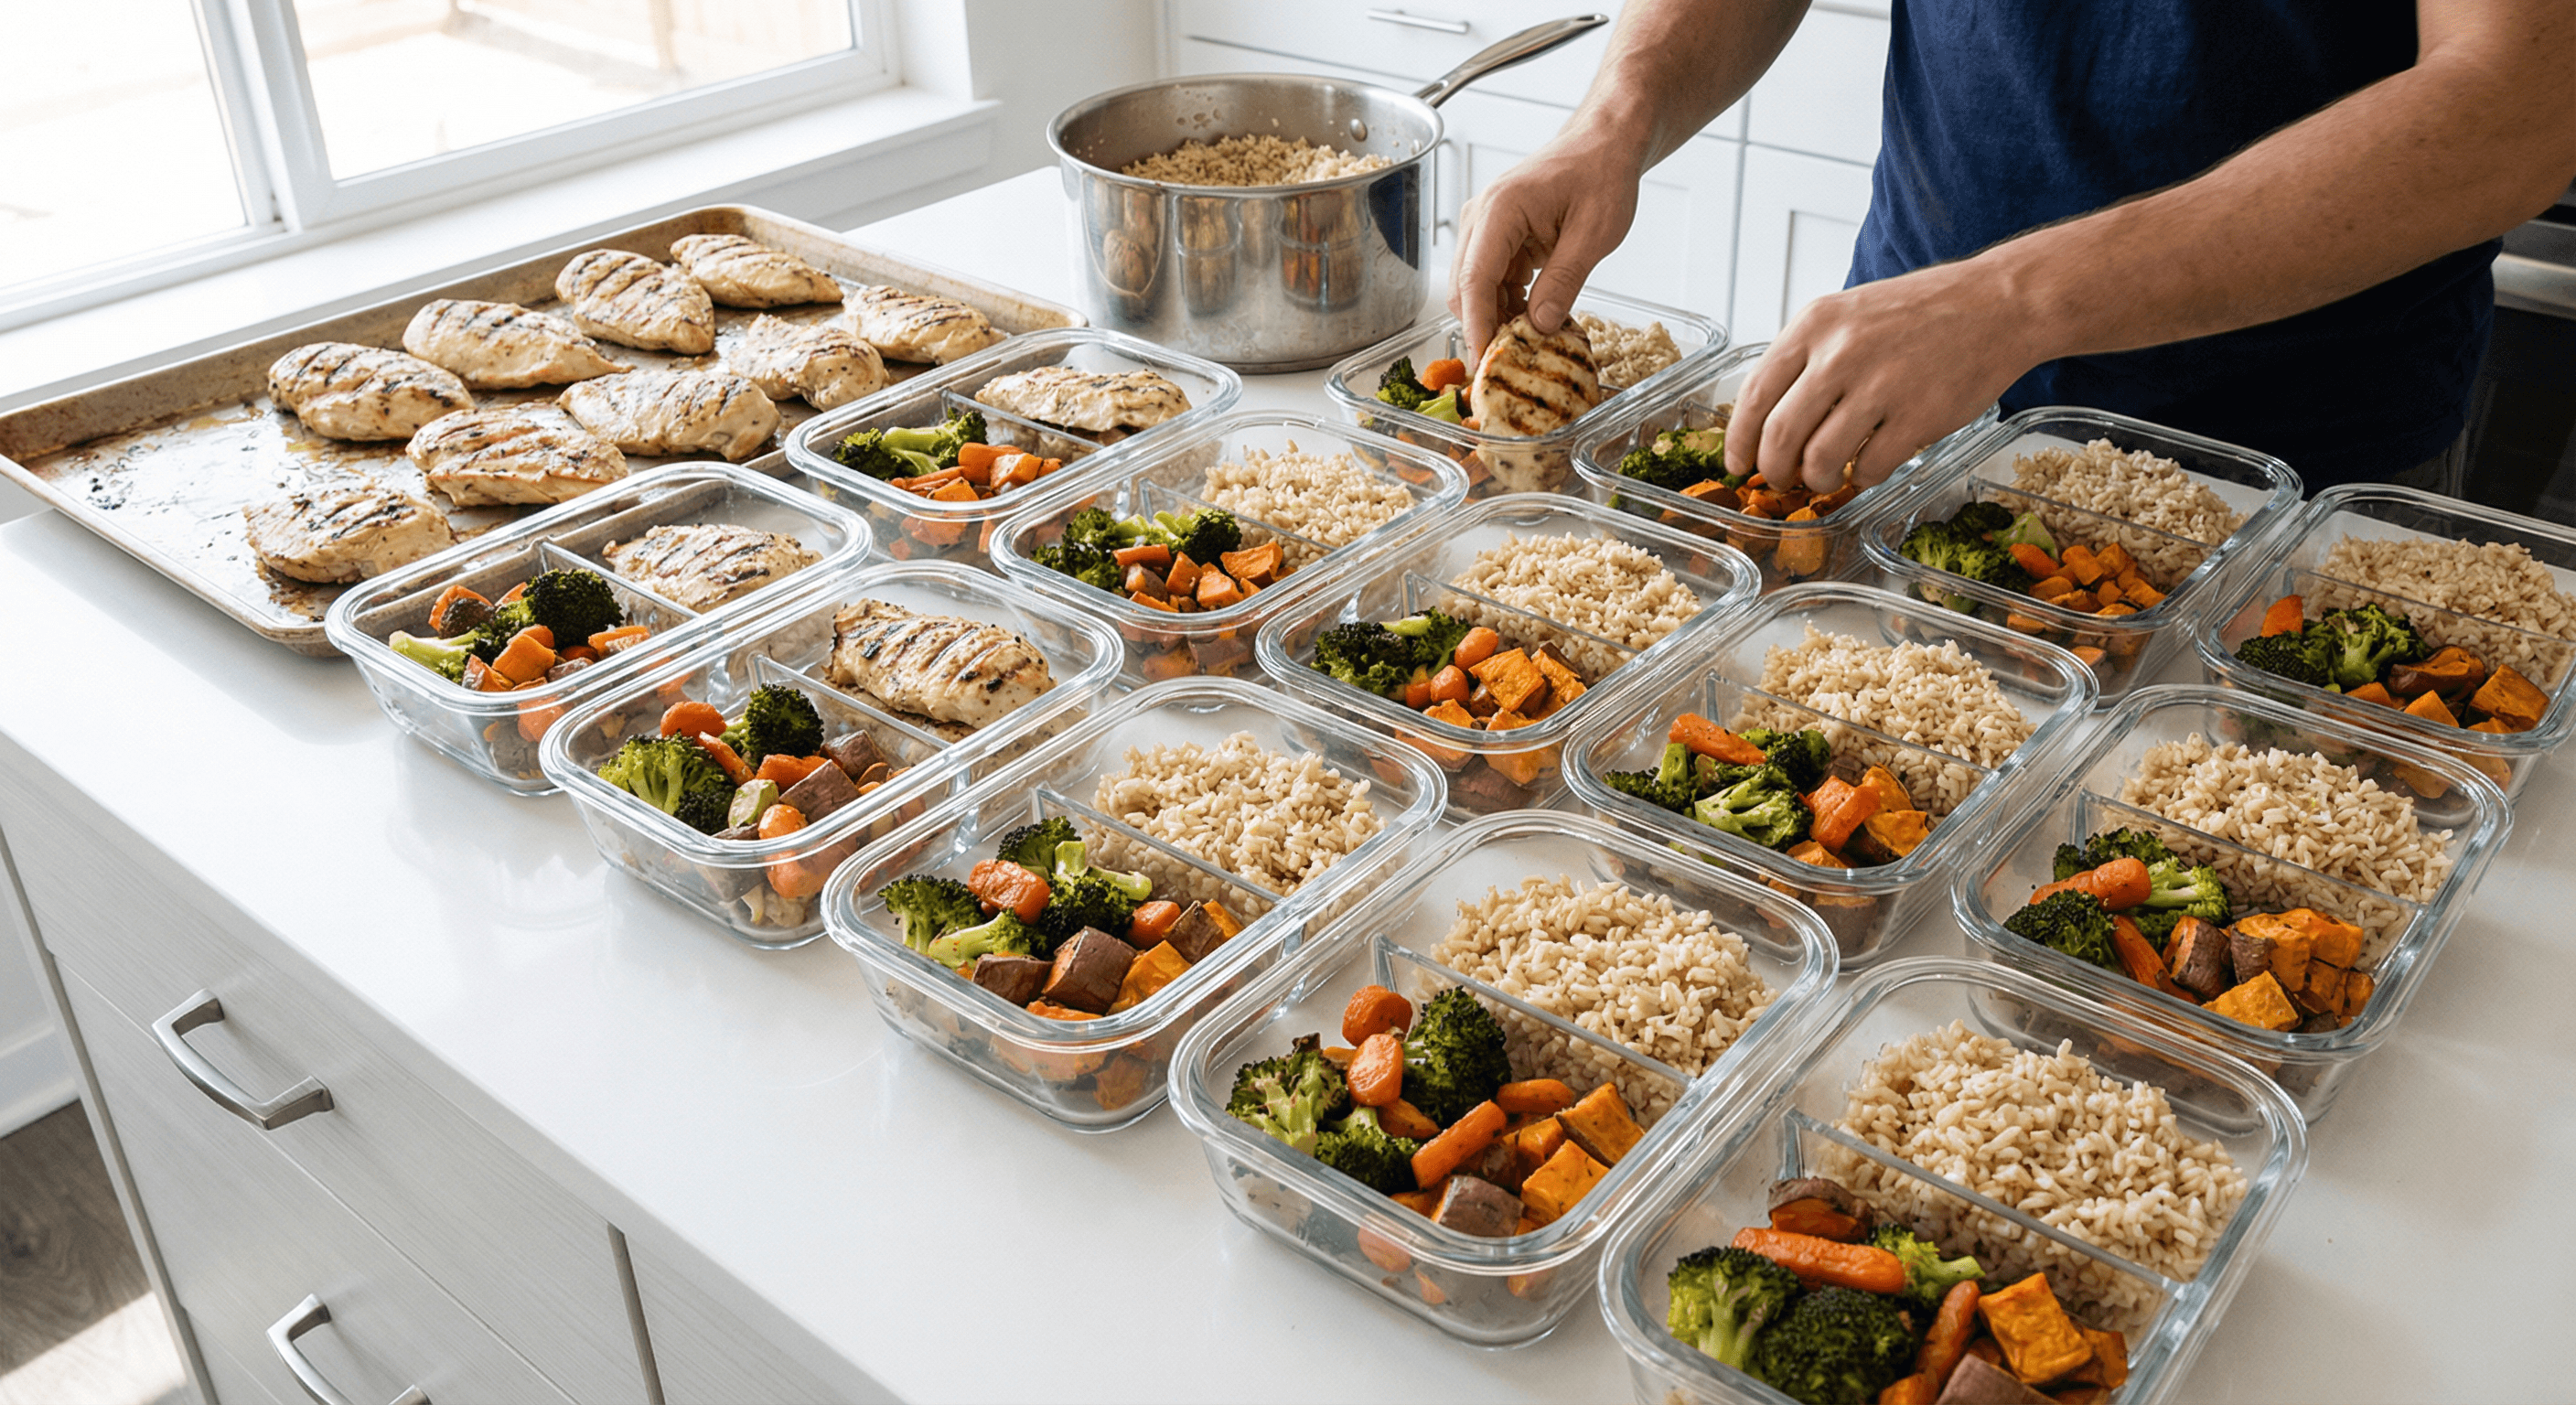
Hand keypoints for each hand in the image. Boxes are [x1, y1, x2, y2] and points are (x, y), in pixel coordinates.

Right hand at [1448, 126, 1645, 358]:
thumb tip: (1540, 327)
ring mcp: (1485, 227)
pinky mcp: (1496, 237)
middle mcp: (1481, 217)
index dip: (1477, 324)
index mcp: (1501, 209)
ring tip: (1530, 342)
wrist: (1604, 145)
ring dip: (1497, 317)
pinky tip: (1533, 318)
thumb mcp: (1594, 232)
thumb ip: (1565, 280)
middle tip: (1511, 363)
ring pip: (1475, 288)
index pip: (1474, 278)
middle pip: (1465, 287)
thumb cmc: (1602, 174)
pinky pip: (1491, 280)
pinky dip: (1507, 303)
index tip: (1484, 360)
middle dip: (1483, 326)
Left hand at [1726, 258, 2044, 492]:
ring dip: (1817, 480)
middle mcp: (1841, 353)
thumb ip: (1806, 359)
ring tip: (1828, 475)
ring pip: (1820, 460)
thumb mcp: (1847, 314)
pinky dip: (1863, 478)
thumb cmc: (1919, 313)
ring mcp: (1880, 386)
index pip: (1754, 395)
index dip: (1739, 440)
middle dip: (1774, 471)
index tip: (1739, 464)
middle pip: (1780, 437)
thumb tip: (1766, 421)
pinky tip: (1871, 465)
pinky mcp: (1918, 417)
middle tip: (1782, 480)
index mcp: (1814, 325)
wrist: (1997, 304)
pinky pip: (1870, 468)